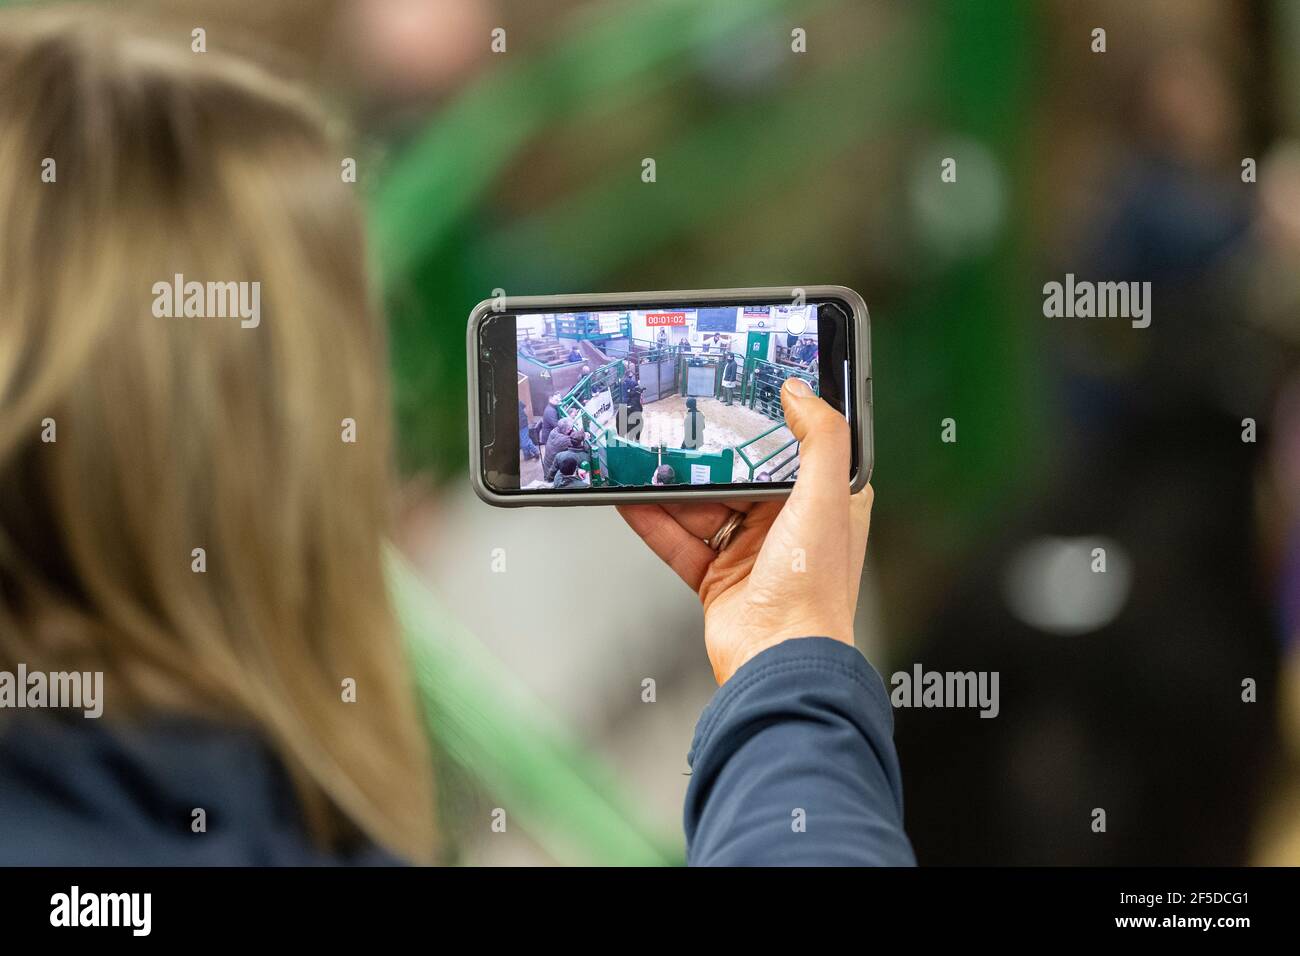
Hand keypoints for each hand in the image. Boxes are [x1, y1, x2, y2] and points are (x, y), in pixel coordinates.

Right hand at [618, 378, 872, 684]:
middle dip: (705, 456)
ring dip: (672, 487)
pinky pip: (679, 540)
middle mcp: (787, 527)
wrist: (777, 662)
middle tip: (676, 426)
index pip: (792, 451)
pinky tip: (632, 500)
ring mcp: (749, 552)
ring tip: (644, 457)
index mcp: (824, 505)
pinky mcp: (716, 576)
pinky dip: (653, 522)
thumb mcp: (827, 499)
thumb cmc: (813, 592)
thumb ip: (820, 439)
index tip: (738, 399)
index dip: (766, 426)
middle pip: (737, 477)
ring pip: (702, 507)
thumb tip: (802, 394)